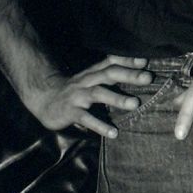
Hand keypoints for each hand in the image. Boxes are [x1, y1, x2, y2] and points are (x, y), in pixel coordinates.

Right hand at [26, 55, 152, 136]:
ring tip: (135, 104)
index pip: (112, 61)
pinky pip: (86, 118)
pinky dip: (100, 125)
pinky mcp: (70, 112)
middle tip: (148, 78)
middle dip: (129, 75)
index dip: (128, 60)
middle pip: (109, 73)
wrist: (43, 99)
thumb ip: (109, 73)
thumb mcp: (90, 78)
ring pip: (98, 93)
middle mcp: (87, 81)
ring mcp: (78, 96)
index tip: (146, 61)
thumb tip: (138, 69)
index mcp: (93, 72)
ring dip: (117, 98)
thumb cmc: (75, 89)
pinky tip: (114, 133)